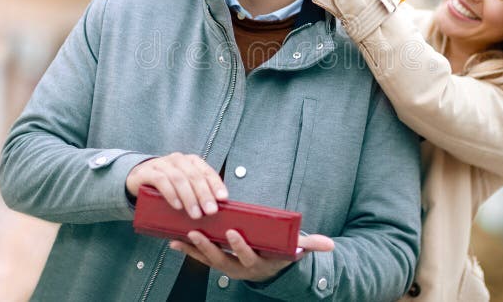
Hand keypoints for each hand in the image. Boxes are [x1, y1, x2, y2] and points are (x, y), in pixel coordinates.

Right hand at [125, 152, 227, 218]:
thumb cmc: (167, 185)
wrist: (138, 177)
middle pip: (194, 175)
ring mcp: (161, 164)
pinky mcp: (147, 172)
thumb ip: (197, 192)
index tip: (223, 198)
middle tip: (210, 211)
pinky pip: (161, 181)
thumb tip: (216, 209)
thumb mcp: (184, 186)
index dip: (216, 184)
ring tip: (196, 214)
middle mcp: (177, 159)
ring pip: (179, 178)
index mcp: (190, 161)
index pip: (207, 171)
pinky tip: (177, 205)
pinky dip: (171, 194)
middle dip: (204, 194)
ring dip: (189, 198)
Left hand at [170, 229, 334, 281]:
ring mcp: (226, 266)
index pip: (247, 255)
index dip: (239, 246)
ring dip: (193, 249)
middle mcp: (239, 269)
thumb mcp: (296, 251)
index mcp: (258, 263)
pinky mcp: (215, 262)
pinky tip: (173, 241)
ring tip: (180, 237)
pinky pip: (199, 258)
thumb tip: (330, 245)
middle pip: (221, 259)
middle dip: (208, 247)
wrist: (269, 270)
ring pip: (207, 260)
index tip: (232, 233)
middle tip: (197, 233)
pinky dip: (186, 250)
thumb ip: (311, 246)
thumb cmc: (281, 254)